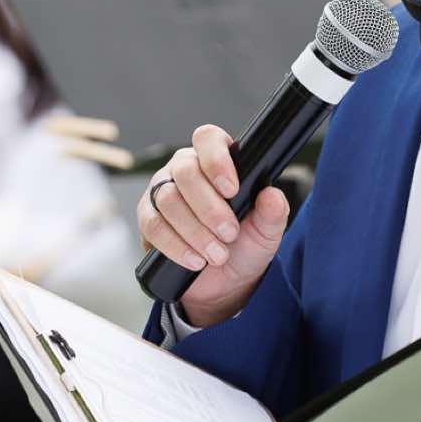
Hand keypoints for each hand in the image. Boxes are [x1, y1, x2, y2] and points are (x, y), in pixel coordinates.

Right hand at [138, 124, 289, 327]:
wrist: (223, 282)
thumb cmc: (244, 246)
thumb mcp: (266, 232)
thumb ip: (273, 213)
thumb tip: (272, 195)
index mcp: (216, 161)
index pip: (208, 139)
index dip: (217, 160)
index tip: (232, 190)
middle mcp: (185, 170)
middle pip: (185, 171)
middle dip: (209, 206)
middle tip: (229, 233)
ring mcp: (161, 192)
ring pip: (168, 199)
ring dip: (195, 230)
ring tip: (217, 254)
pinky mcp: (148, 218)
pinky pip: (153, 225)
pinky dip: (175, 245)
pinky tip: (195, 260)